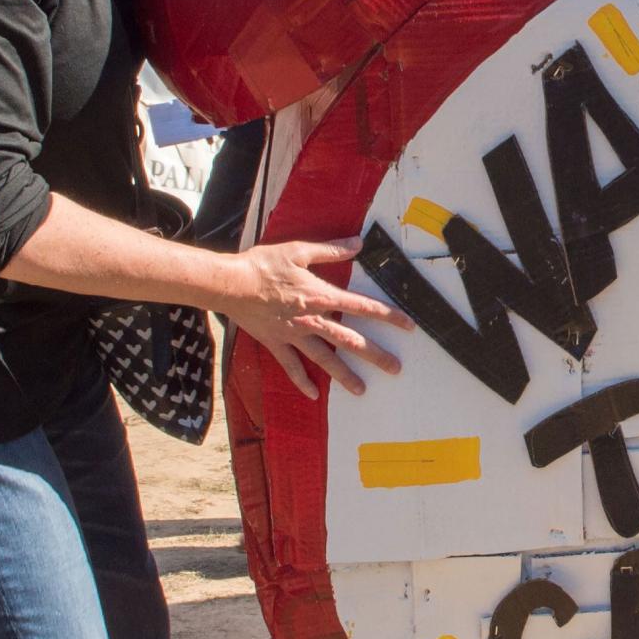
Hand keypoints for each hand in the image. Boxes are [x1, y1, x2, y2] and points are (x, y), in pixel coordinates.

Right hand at [220, 239, 411, 400]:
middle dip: (375, 355)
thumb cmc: (263, 265)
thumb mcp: (299, 251)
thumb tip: (358, 244)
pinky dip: (301, 381)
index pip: (363, 307)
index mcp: (321, 296)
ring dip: (344, 375)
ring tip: (362, 390)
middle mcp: (313, 320)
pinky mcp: (275, 343)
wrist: (230, 284)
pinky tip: (313, 394)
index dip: (388, 316)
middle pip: (350, 341)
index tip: (408, 326)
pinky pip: (291, 367)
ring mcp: (294, 335)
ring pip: (325, 359)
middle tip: (395, 368)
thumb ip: (331, 250)